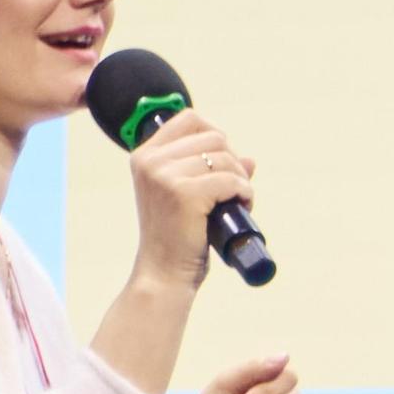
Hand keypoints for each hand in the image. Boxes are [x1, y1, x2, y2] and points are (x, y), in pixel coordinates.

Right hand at [122, 112, 252, 283]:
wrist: (163, 274)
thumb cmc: (175, 237)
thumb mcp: (186, 196)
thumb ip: (210, 172)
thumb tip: (249, 159)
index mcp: (144, 156)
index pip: (189, 119)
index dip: (215, 135)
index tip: (222, 162)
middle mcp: (151, 161)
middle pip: (213, 137)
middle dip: (232, 161)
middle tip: (235, 189)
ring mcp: (165, 176)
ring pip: (225, 158)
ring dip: (241, 179)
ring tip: (238, 201)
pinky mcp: (184, 193)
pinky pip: (230, 180)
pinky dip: (245, 192)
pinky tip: (242, 206)